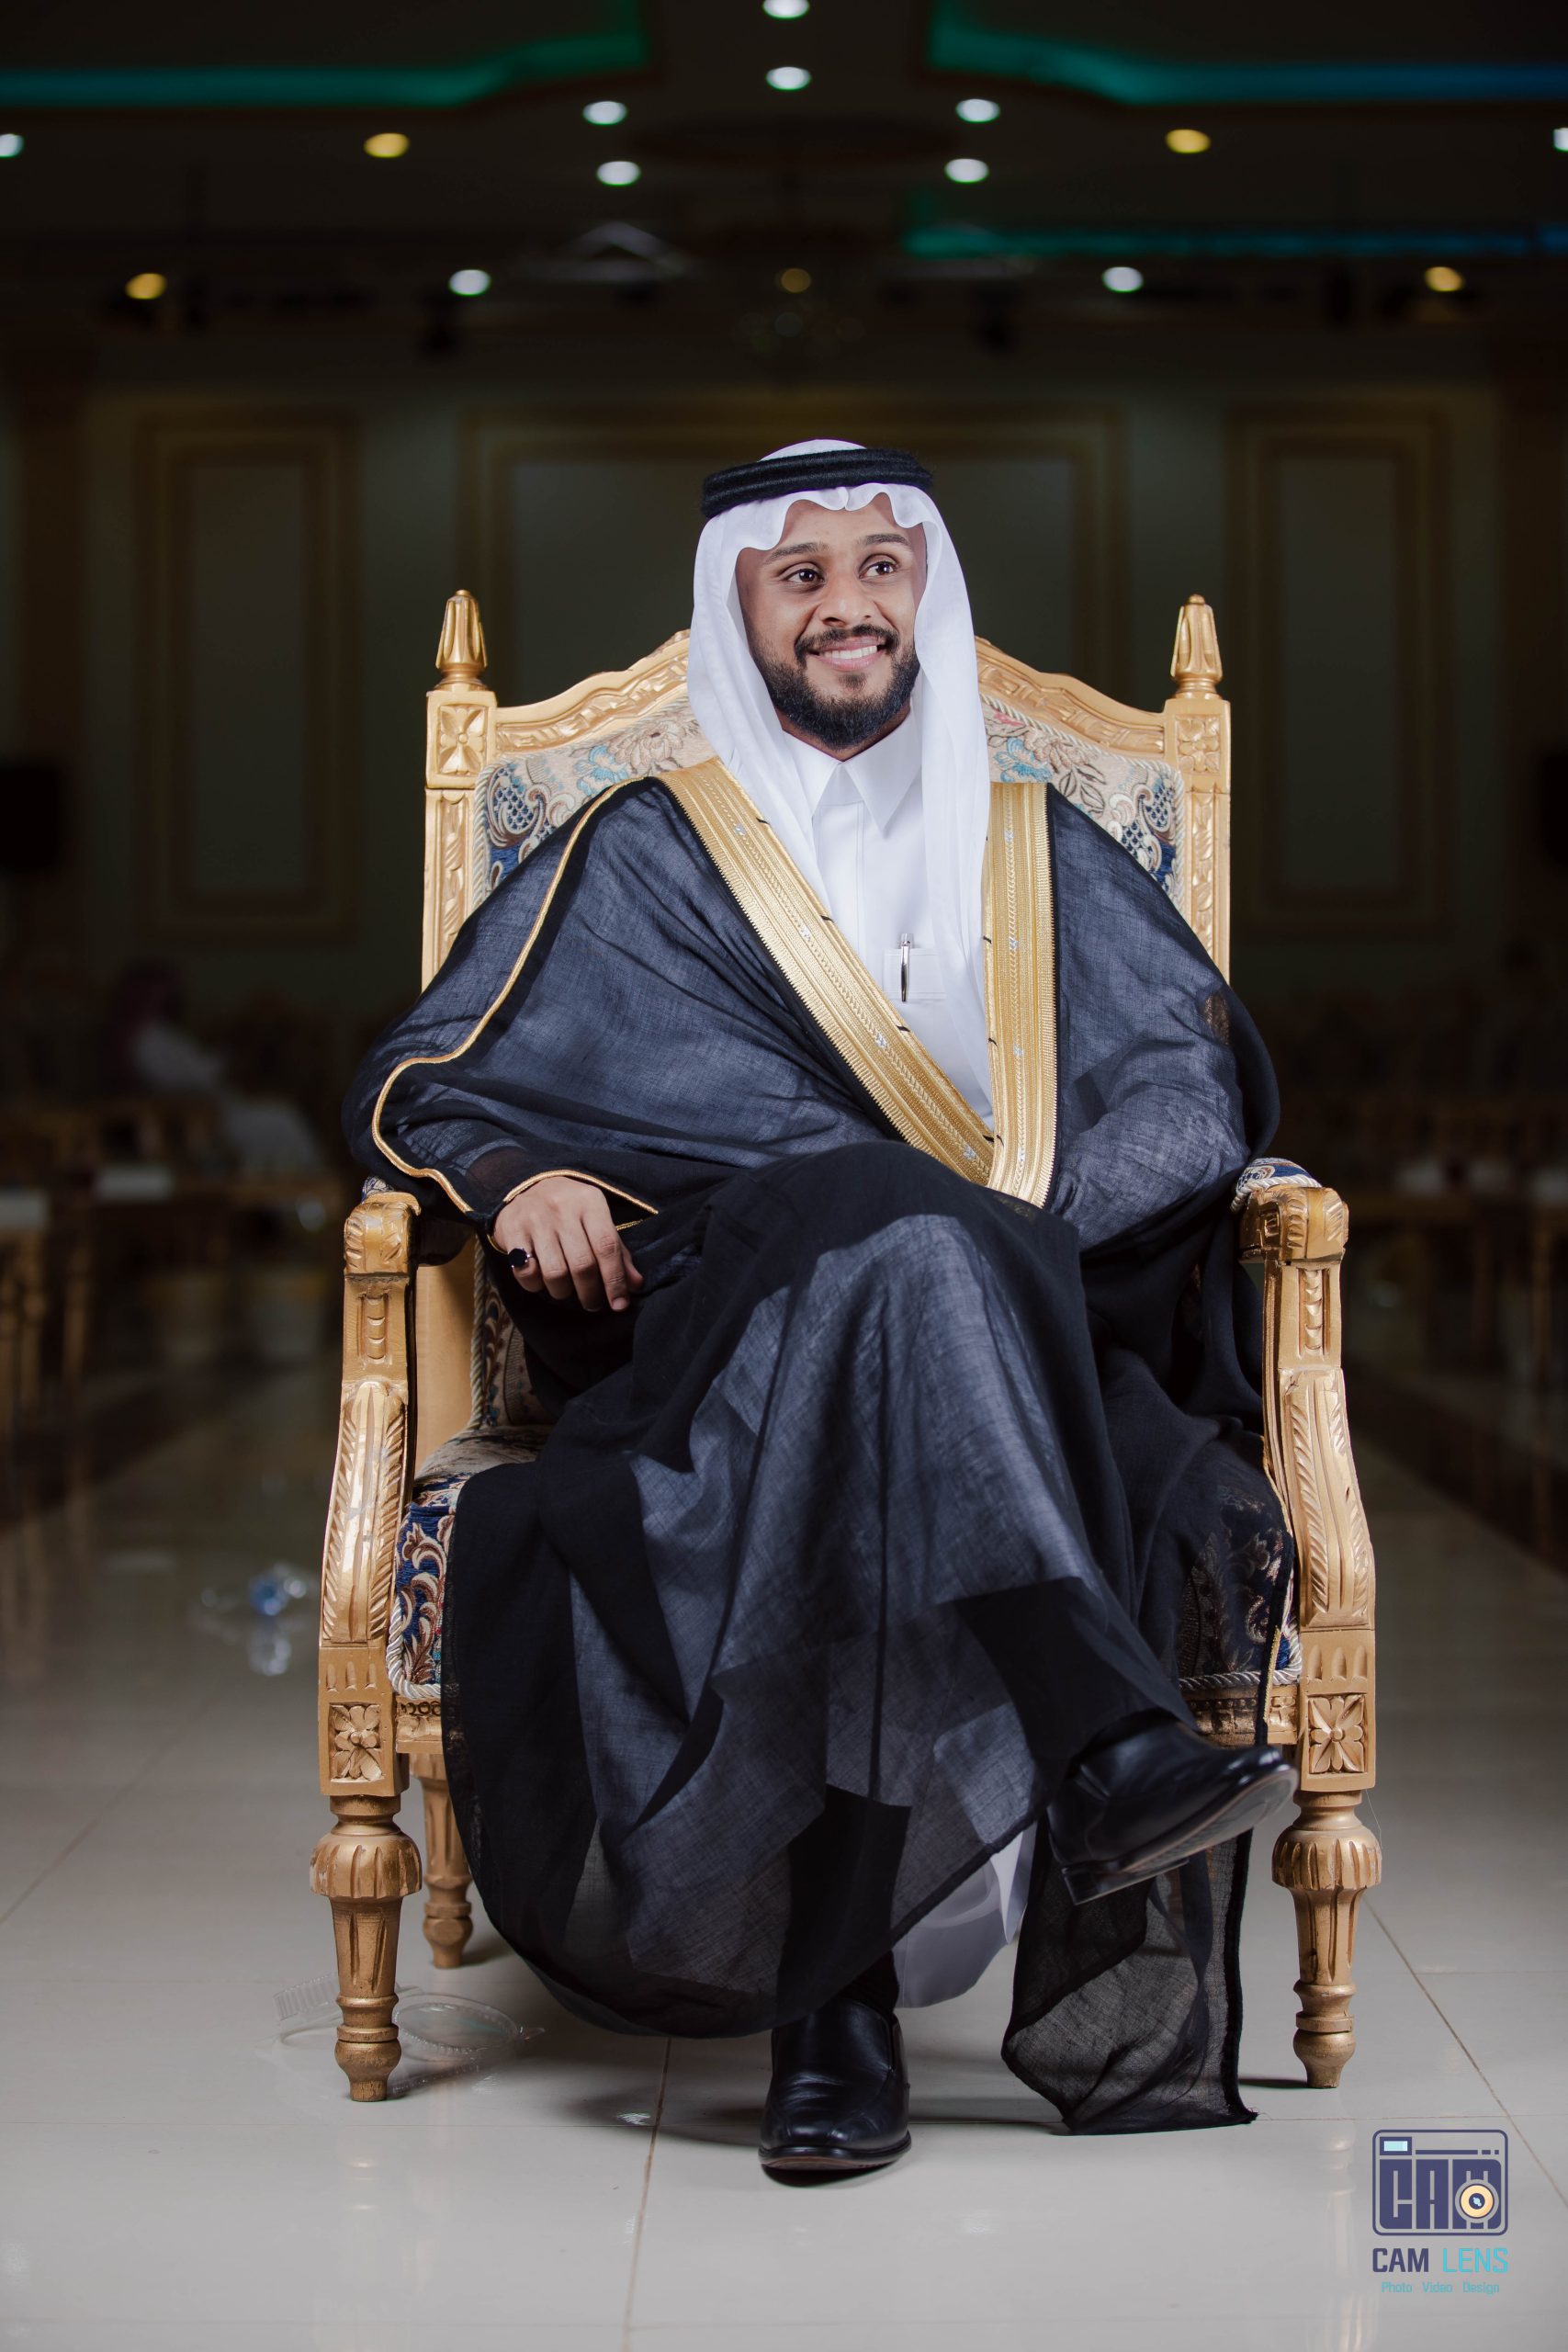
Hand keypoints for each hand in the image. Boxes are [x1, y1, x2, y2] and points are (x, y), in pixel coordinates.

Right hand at [492, 1177, 645, 1313]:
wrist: (524, 1185)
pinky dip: (535, 1286)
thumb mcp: (596, 1220)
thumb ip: (617, 1251)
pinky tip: (541, 1281)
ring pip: (555, 1273)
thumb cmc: (569, 1210)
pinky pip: (526, 1272)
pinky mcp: (512, 1229)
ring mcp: (535, 1218)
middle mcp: (563, 1207)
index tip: (619, 1304)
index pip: (607, 1247)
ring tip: (566, 1291)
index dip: (615, 1280)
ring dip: (563, 1292)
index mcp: (590, 1202)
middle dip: (590, 1293)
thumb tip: (635, 1285)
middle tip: (592, 1303)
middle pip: (582, 1265)